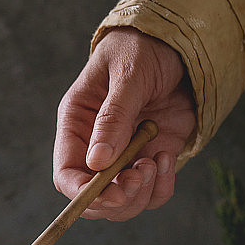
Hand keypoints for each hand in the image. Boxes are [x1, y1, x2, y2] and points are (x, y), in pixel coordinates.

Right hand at [53, 28, 195, 219]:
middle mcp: (96, 148)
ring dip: (141, 194)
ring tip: (155, 160)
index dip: (82, 193)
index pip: (66, 174)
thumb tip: (97, 162)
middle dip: (116, 198)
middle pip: (94, 198)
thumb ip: (113, 117)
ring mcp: (126, 157)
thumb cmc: (141, 48)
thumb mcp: (126, 75)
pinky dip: (162, 186)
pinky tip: (166, 155)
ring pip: (124, 202)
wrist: (177, 42)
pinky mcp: (152, 158)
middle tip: (139, 176)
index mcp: (76, 125)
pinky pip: (153, 193)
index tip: (110, 193)